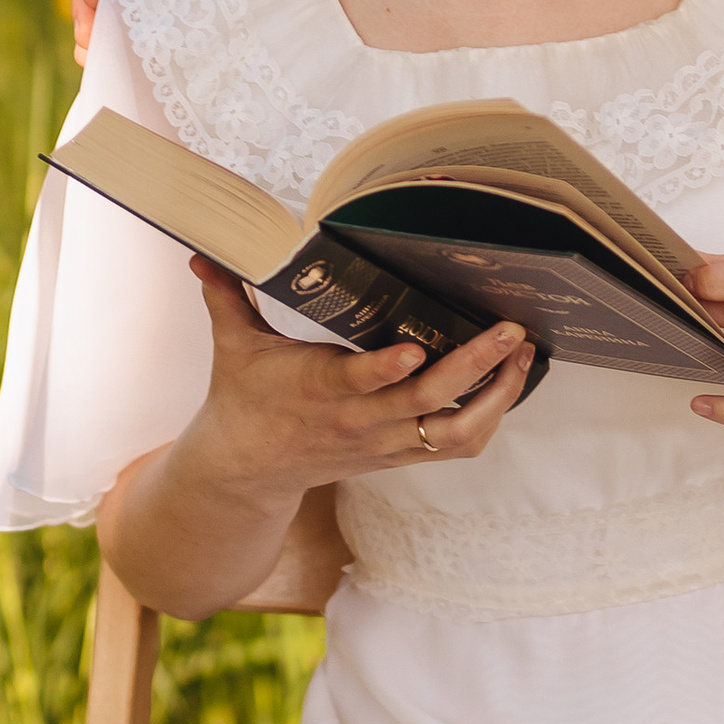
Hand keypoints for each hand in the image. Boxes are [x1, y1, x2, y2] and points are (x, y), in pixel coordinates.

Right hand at [186, 265, 535, 499]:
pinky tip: (509, 380)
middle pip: (425, 403)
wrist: (246, 471)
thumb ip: (225, 296)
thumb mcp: (231, 346)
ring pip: (454, 432)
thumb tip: (200, 252)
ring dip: (497, 397)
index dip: (386, 371)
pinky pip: (457, 445)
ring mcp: (384, 443)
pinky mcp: (399, 455)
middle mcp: (359, 420)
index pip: (356, 383)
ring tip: (524, 353)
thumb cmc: (242, 397)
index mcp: (318, 389)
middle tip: (509, 330)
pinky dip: (491, 417)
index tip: (413, 349)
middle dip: (473, 367)